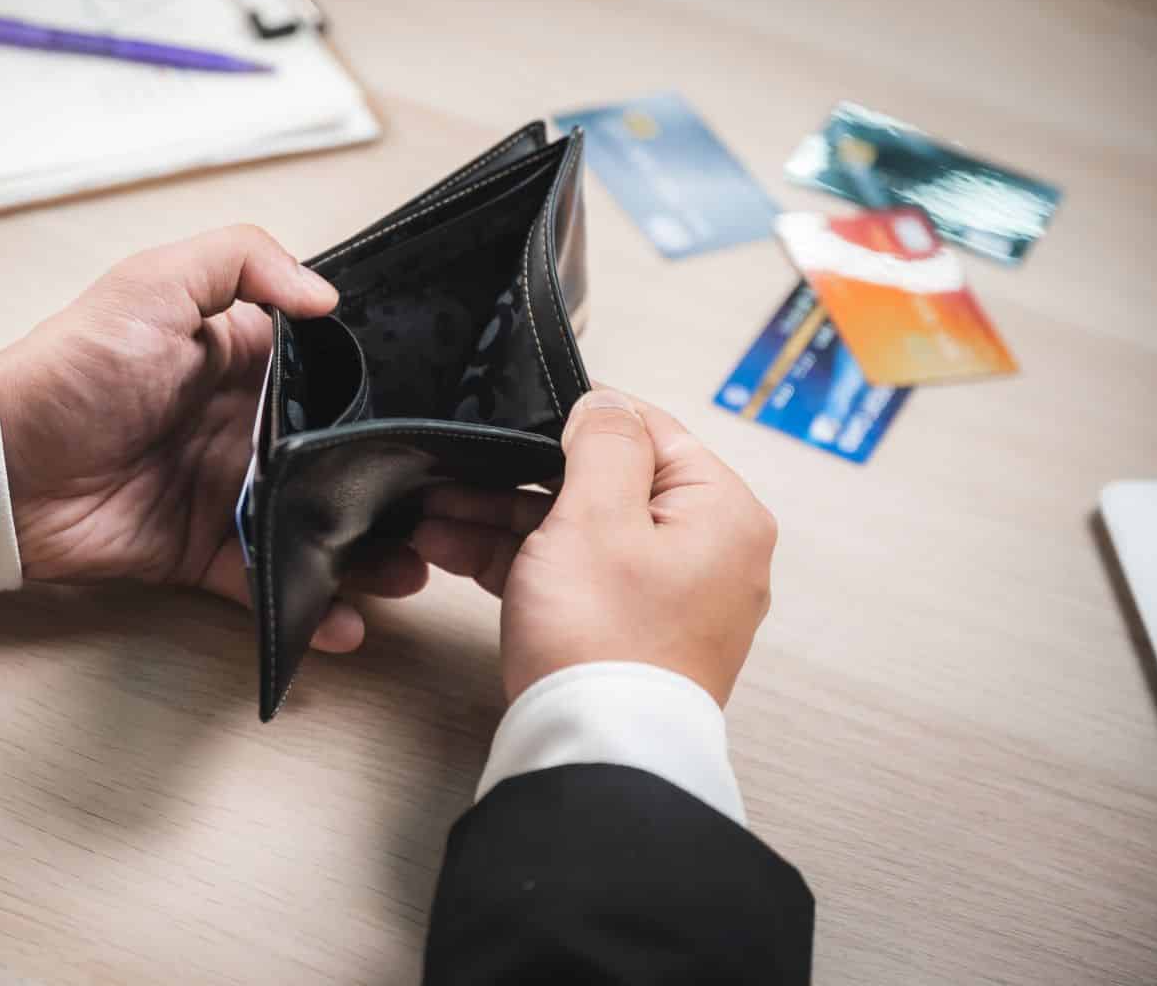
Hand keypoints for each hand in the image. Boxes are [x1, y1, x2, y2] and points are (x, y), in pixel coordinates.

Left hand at [0, 225, 426, 650]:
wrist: (0, 466)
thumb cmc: (71, 368)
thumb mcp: (152, 283)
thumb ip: (241, 261)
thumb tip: (328, 293)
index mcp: (244, 365)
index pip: (334, 382)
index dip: (385, 402)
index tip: (439, 425)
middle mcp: (247, 431)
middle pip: (339, 464)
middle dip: (393, 492)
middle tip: (446, 514)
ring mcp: (229, 496)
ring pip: (318, 530)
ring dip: (368, 555)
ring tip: (413, 571)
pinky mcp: (204, 555)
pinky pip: (269, 584)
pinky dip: (310, 611)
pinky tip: (350, 623)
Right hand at [410, 389, 776, 704]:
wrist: (594, 754)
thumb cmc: (604, 640)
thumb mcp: (598, 514)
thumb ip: (606, 442)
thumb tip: (608, 402)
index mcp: (722, 513)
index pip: (649, 432)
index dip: (577, 420)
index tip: (519, 419)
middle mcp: (708, 553)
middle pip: (605, 486)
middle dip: (519, 480)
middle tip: (457, 475)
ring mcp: (667, 597)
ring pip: (579, 534)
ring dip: (504, 522)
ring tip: (434, 517)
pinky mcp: (628, 633)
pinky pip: (573, 578)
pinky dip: (520, 564)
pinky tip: (454, 551)